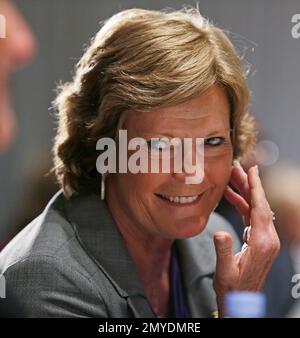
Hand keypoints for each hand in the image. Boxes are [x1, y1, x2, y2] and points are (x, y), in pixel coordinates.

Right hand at [213, 163, 279, 316]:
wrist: (240, 300)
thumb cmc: (233, 288)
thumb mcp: (225, 271)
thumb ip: (223, 251)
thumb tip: (220, 233)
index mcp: (262, 243)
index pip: (261, 209)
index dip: (257, 187)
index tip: (253, 170)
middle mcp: (267, 239)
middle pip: (259, 205)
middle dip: (249, 186)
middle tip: (237, 169)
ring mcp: (264, 239)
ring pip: (255, 209)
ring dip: (244, 194)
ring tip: (231, 179)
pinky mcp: (258, 240)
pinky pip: (251, 217)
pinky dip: (242, 205)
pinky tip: (231, 197)